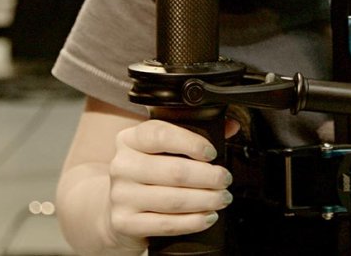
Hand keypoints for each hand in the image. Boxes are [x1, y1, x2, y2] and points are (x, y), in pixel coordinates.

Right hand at [106, 118, 237, 247]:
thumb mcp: (166, 147)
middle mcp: (122, 165)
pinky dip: (192, 221)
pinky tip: (208, 216)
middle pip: (174, 170)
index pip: (161, 134)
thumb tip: (231, 126)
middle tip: (225, 179)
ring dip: (205, 200)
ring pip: (173, 199)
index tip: (212, 153)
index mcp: (131, 138)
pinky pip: (165, 224)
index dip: (192, 143)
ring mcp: (120, 195)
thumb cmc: (151, 170)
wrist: (118, 206)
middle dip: (208, 177)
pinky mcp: (123, 222)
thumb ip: (198, 131)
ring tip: (223, 198)